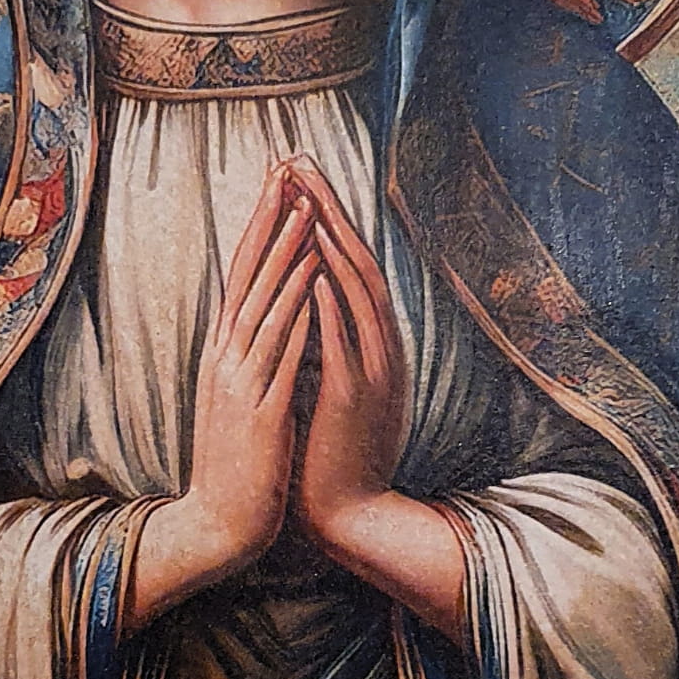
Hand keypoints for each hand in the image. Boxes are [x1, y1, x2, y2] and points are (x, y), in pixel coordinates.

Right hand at [125, 161, 316, 629]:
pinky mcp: (260, 413)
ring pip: (265, 307)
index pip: (240, 274)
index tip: (274, 183)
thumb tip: (262, 311)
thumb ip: (246, 354)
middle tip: (284, 173)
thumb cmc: (236, 461)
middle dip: (267, 222)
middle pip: (247, 276)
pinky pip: (281, 357)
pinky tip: (313, 290)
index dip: (258, 227)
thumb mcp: (236, 395)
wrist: (216, 525)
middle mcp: (226, 358)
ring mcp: (240, 384)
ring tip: (305, 214)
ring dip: (285, 259)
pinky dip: (297, 318)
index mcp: (222, 352)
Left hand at [289, 157, 467, 645]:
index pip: (349, 263)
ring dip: (330, 244)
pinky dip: (330, 307)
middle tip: (299, 160)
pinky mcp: (356, 401)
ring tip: (305, 199)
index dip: (326, 215)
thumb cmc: (332, 450)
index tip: (298, 173)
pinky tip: (314, 274)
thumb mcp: (336, 383)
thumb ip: (330, 339)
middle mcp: (380, 347)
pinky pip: (344, 344)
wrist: (350, 517)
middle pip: (356, 262)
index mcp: (372, 341)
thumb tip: (310, 292)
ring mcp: (373, 371)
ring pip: (355, 294)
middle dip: (327, 209)